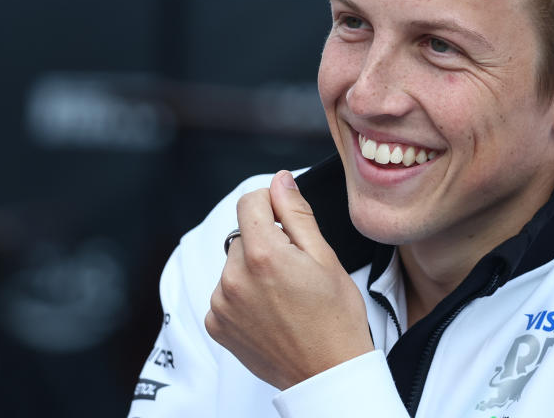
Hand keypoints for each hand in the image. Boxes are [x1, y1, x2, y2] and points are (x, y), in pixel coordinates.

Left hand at [205, 170, 373, 389]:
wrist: (328, 373)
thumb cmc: (336, 319)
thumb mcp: (325, 257)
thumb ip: (296, 213)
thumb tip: (280, 180)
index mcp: (263, 255)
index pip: (248, 202)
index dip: (269, 203)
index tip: (284, 218)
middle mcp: (235, 278)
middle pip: (243, 235)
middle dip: (266, 242)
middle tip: (295, 269)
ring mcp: (222, 304)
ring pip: (234, 264)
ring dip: (253, 270)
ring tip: (284, 295)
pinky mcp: (217, 325)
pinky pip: (225, 293)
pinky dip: (243, 296)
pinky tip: (269, 311)